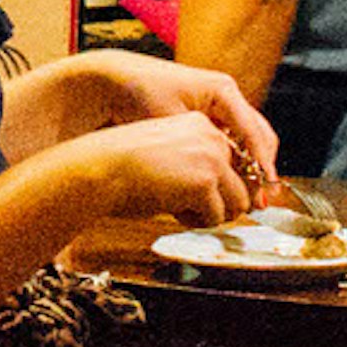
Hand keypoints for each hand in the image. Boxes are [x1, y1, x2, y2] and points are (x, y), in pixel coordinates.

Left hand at [79, 52, 277, 180]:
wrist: (117, 81)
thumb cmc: (141, 94)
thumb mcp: (171, 123)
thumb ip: (198, 150)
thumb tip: (222, 181)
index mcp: (223, 91)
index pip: (253, 132)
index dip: (262, 163)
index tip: (267, 187)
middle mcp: (227, 97)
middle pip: (259, 136)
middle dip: (263, 169)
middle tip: (262, 200)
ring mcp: (221, 107)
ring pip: (250, 142)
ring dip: (252, 169)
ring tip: (251, 198)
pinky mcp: (211, 118)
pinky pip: (233, 143)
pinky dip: (236, 164)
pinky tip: (231, 185)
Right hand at [86, 109, 252, 225]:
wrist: (102, 167)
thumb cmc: (125, 165)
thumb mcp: (170, 154)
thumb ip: (200, 164)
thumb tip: (229, 194)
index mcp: (201, 124)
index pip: (237, 160)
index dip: (227, 186)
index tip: (213, 200)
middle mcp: (212, 136)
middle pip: (244, 182)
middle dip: (223, 202)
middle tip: (194, 208)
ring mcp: (211, 157)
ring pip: (238, 203)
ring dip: (213, 213)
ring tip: (183, 209)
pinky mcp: (205, 181)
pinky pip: (217, 217)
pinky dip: (197, 222)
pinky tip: (173, 211)